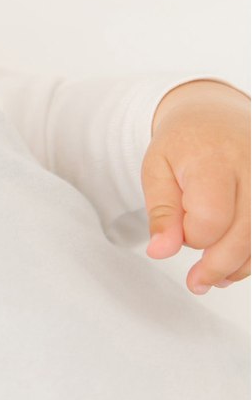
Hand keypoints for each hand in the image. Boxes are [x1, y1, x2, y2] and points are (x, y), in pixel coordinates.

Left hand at [142, 80, 249, 293]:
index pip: (210, 219)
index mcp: (215, 162)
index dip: (191, 236)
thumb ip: (161, 212)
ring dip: (240, 265)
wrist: (214, 117)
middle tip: (197, 283)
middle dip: (218, 265)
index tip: (176, 233)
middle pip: (243, 234)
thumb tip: (160, 252)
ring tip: (213, 279)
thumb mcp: (156, 170)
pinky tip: (234, 264)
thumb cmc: (182, 145)